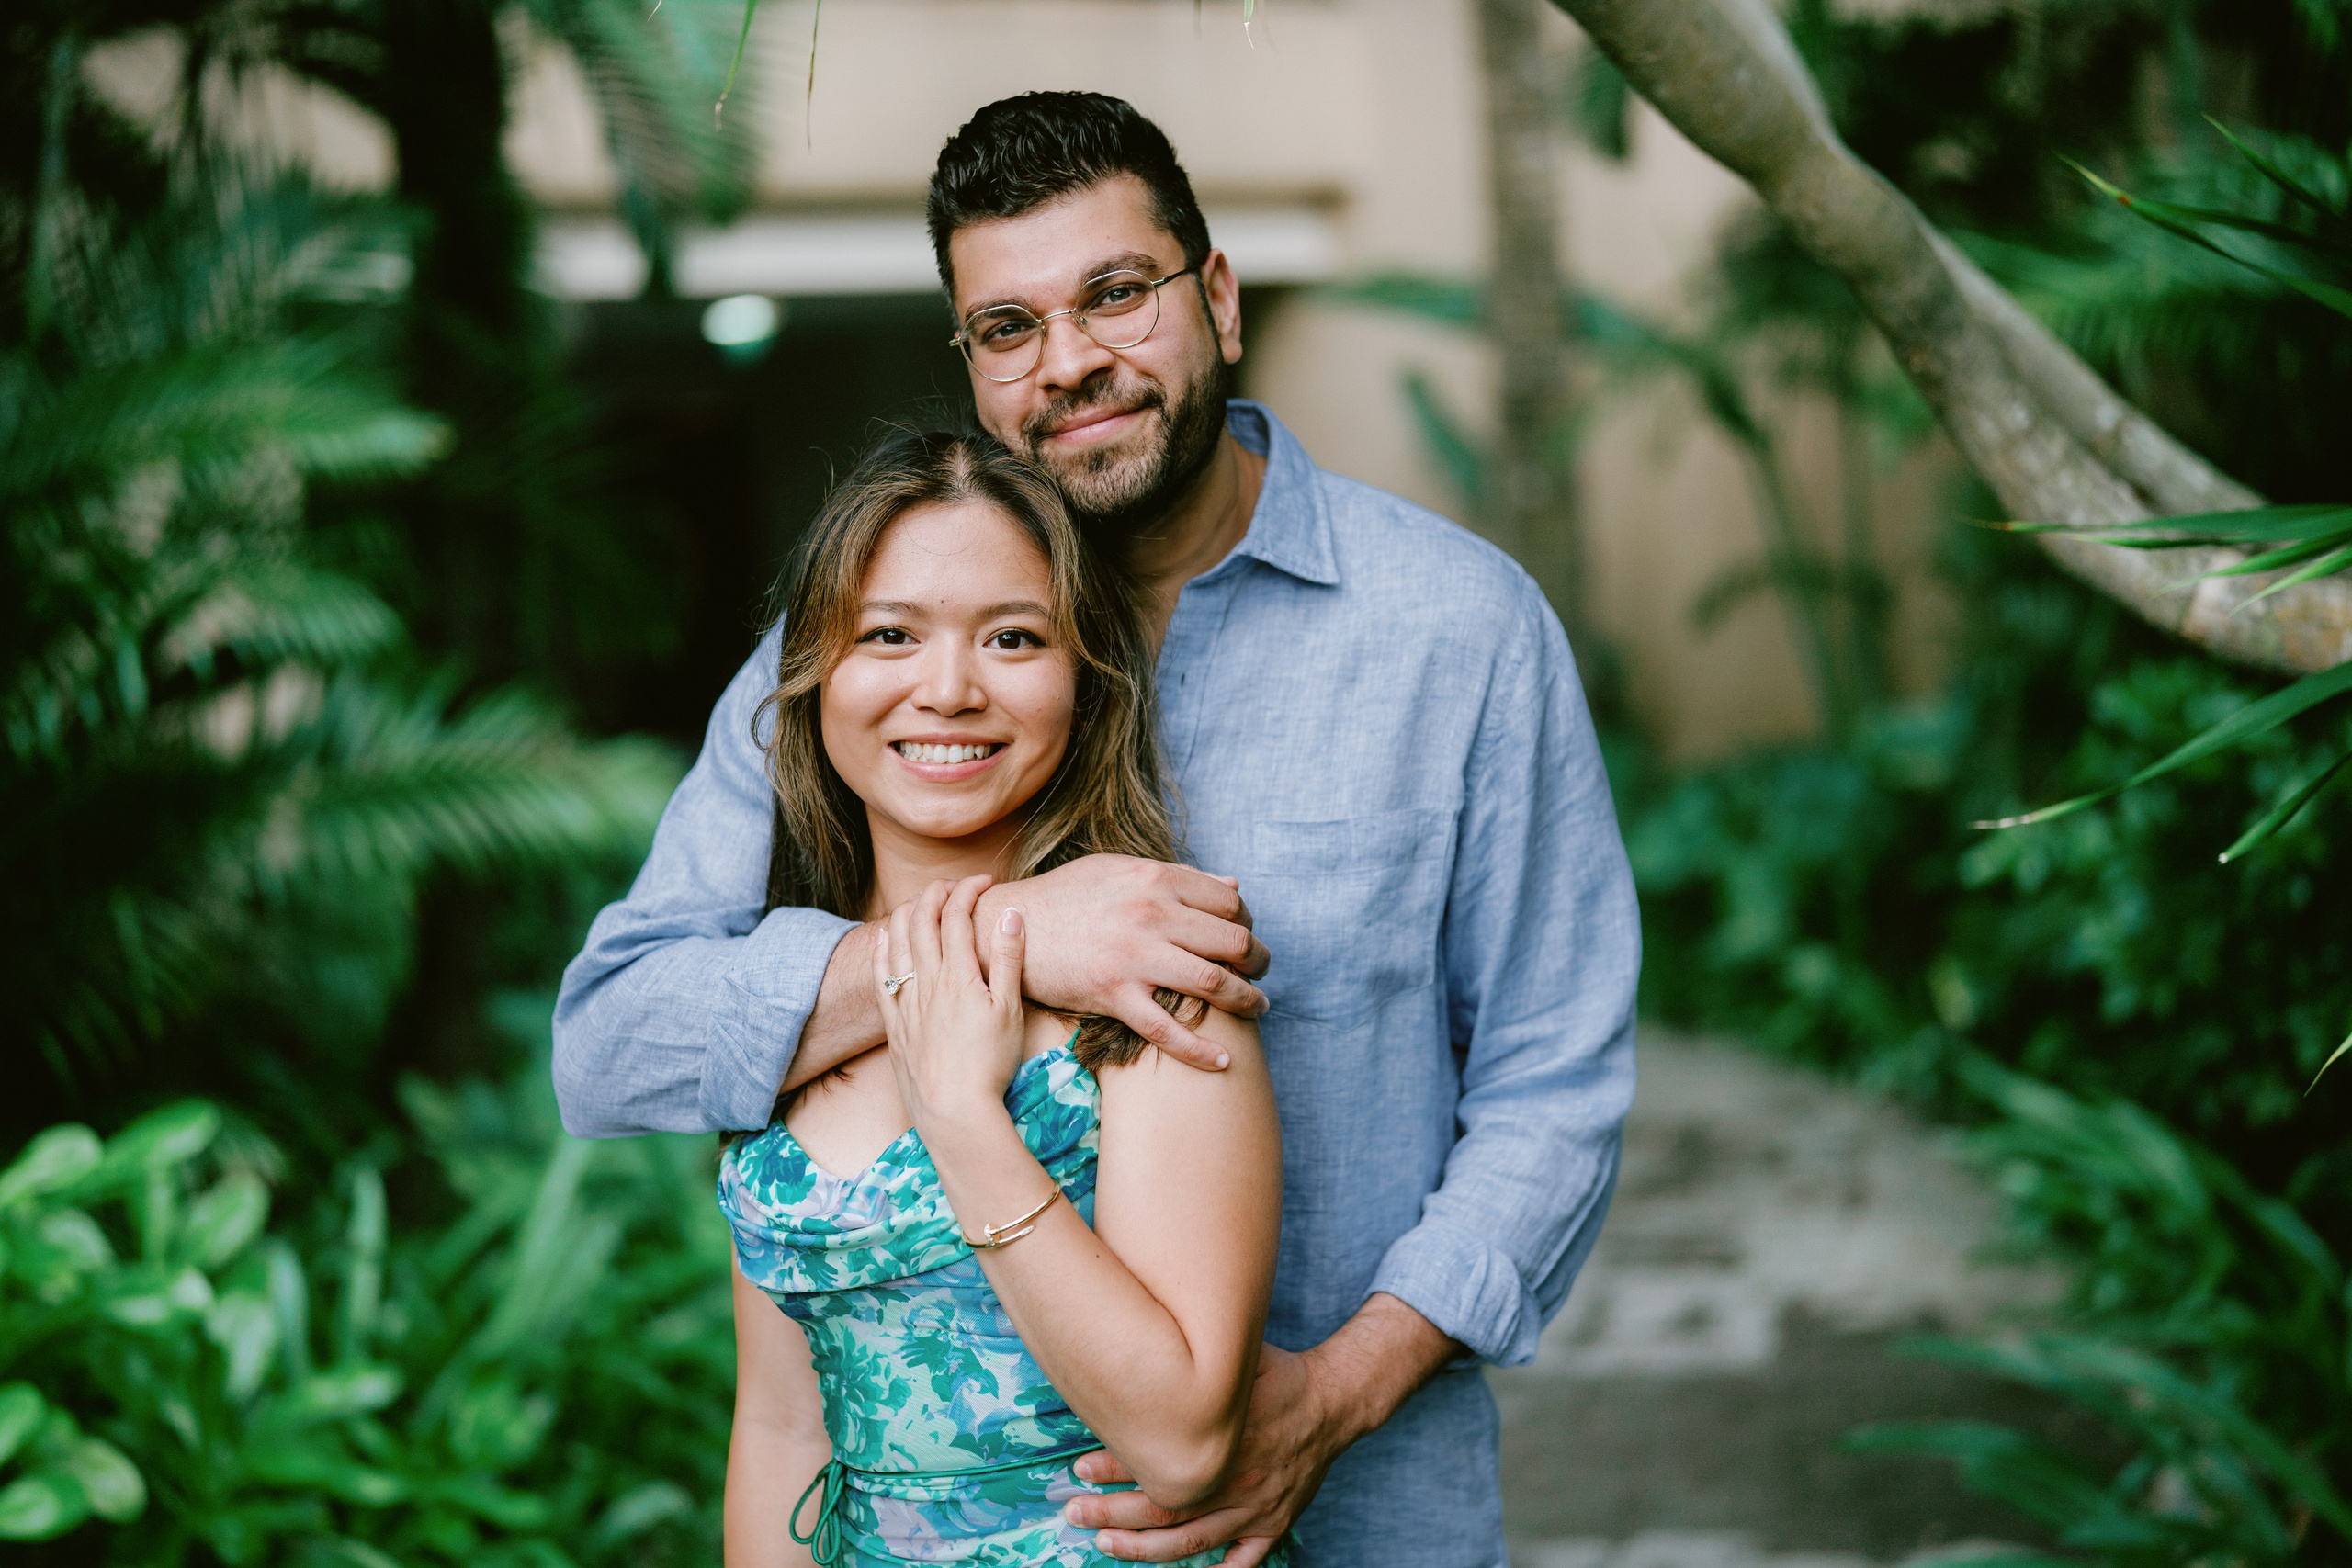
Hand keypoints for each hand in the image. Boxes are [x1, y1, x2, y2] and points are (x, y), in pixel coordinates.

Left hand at [876, 876, 1026, 1134]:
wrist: (954, 1111)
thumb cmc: (989, 1063)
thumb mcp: (1010, 1010)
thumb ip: (1008, 958)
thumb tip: (1010, 913)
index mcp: (958, 975)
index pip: (957, 915)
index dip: (969, 890)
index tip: (985, 881)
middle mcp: (926, 982)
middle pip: (922, 920)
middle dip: (936, 893)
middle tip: (954, 885)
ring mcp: (906, 1002)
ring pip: (897, 942)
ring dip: (907, 912)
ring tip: (921, 900)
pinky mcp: (895, 1024)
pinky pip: (880, 975)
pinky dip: (882, 948)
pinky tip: (885, 937)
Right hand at [975, 856, 1271, 1072]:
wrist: (1004, 928)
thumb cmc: (1064, 897)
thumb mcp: (1118, 871)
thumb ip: (1178, 878)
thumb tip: (1234, 887)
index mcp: (1155, 880)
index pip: (1230, 904)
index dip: (1249, 923)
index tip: (1247, 937)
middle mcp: (1151, 915)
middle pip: (1234, 942)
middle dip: (1259, 962)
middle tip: (1261, 974)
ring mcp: (1134, 958)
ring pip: (1214, 984)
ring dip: (1248, 1000)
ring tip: (1258, 1007)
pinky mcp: (1114, 996)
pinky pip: (1168, 1030)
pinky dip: (1202, 1051)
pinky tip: (1224, 1061)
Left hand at [1062, 1345, 1338, 1565]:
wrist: (1335, 1401)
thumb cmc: (1280, 1376)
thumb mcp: (1241, 1357)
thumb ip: (1199, 1355)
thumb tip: (1147, 1336)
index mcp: (1225, 1441)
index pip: (1161, 1460)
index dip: (1116, 1466)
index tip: (1079, 1468)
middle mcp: (1237, 1482)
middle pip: (1166, 1508)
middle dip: (1114, 1513)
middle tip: (1075, 1512)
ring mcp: (1255, 1509)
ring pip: (1193, 1540)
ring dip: (1145, 1548)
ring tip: (1105, 1544)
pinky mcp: (1273, 1524)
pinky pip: (1245, 1560)